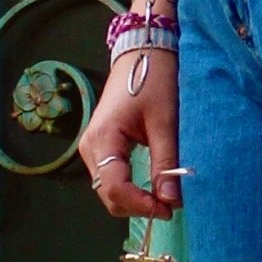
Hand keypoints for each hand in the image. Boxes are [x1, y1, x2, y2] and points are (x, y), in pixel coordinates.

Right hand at [79, 45, 180, 222]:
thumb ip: (166, 162)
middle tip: (171, 206)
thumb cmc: (155, 80)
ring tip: (164, 197)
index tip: (169, 210)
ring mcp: (92, 147)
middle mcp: (90, 147)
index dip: (141, 205)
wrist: (143, 51)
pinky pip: (111, 177)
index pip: (114, 188)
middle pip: (108, 194)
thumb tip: (171, 201)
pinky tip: (151, 187)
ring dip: (134, 200)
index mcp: (103, 139)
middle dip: (137, 206)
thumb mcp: (165, 122)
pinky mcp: (101, 146)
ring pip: (108, 190)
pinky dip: (130, 188)